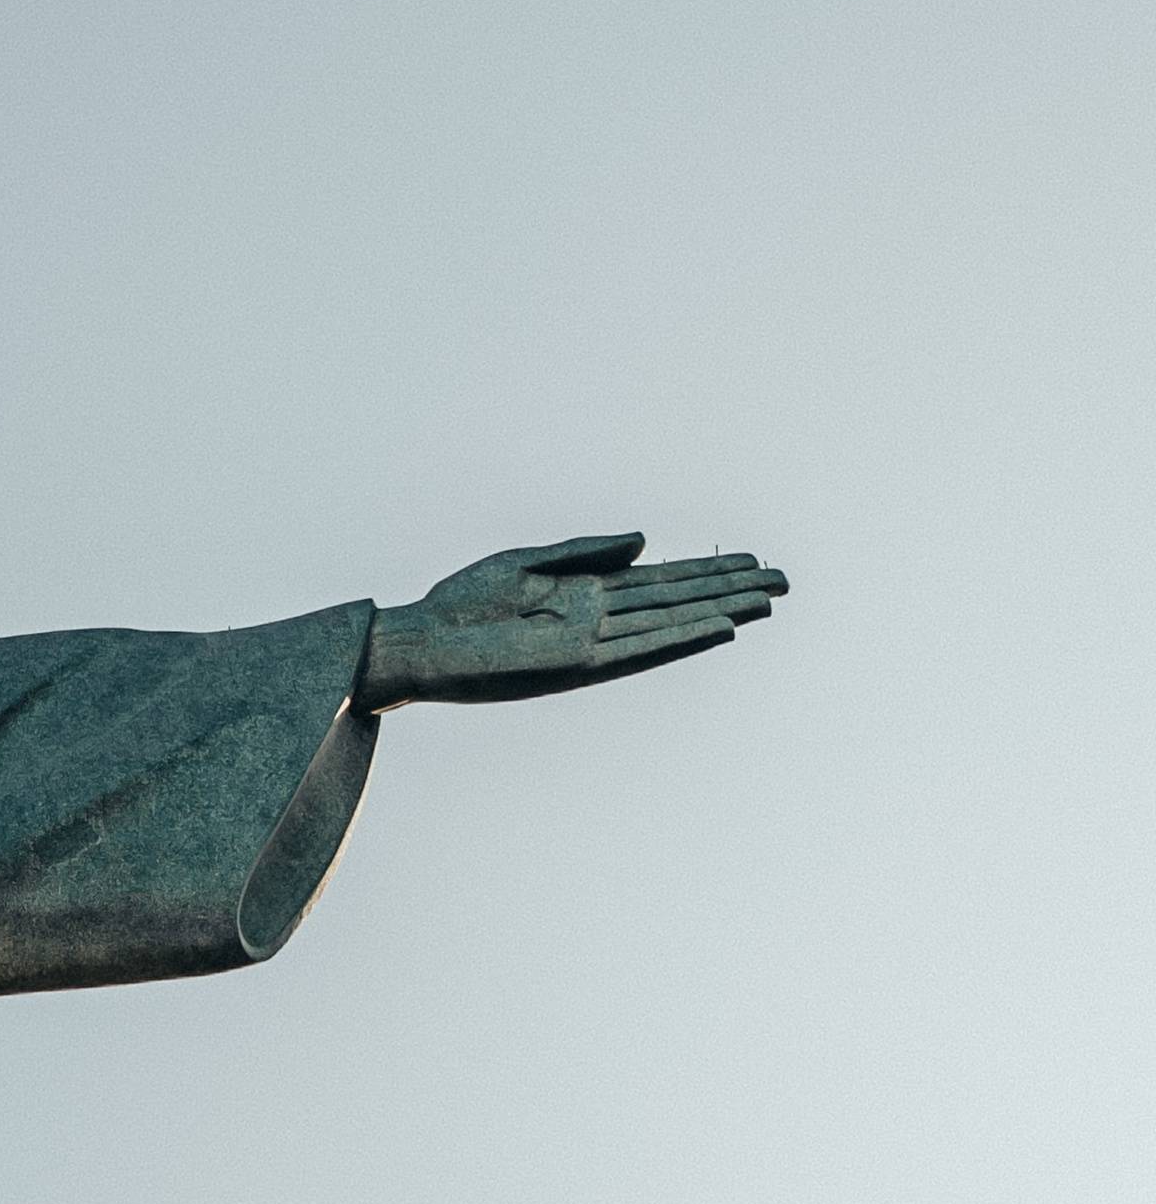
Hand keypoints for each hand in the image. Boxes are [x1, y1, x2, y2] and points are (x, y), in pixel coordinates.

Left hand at [357, 533, 785, 709]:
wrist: (419, 642)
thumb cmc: (460, 604)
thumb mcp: (524, 563)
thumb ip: (586, 552)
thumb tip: (644, 540)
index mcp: (585, 593)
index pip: (660, 581)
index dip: (704, 571)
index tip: (749, 559)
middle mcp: (598, 620)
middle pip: (677, 600)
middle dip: (728, 589)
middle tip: (784, 579)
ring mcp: (593, 643)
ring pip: (671, 623)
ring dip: (719, 611)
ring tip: (767, 600)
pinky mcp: (578, 663)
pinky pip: (641, 649)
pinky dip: (681, 637)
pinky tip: (719, 627)